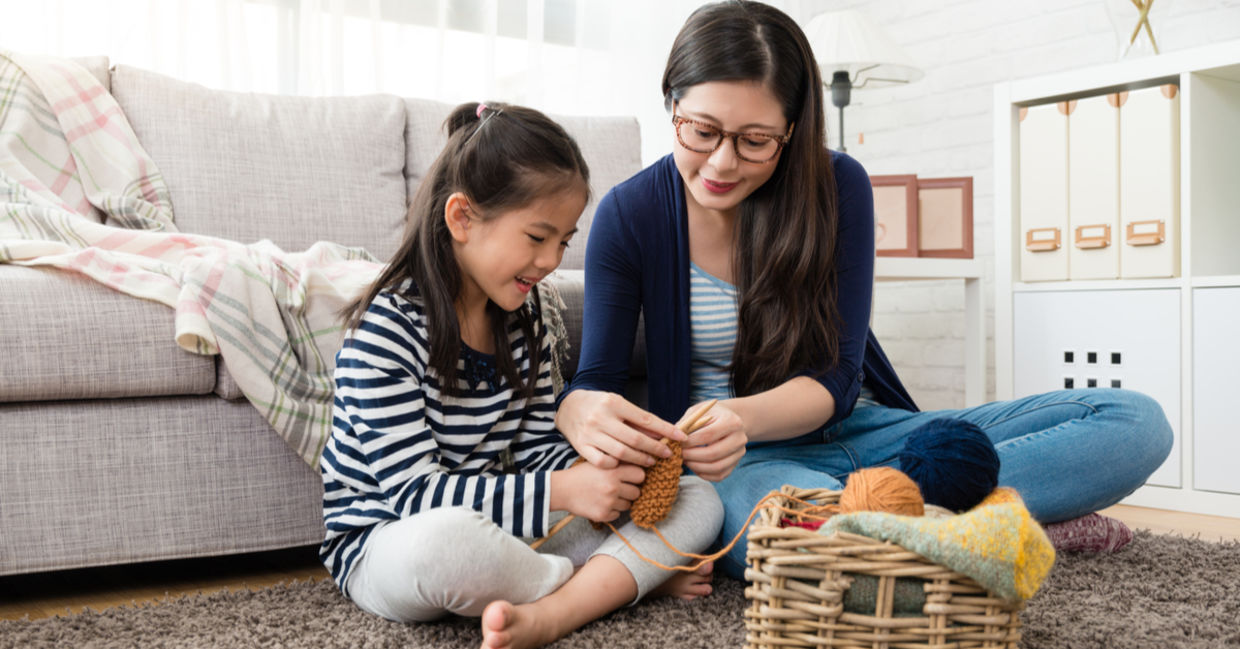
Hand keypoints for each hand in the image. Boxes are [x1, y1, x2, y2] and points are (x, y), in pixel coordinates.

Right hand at [551, 461, 646, 521]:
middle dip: (630, 491)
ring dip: (621, 502)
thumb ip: (618, 463)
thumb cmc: (581, 474)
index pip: (640, 475)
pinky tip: (601, 503)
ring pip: (628, 505)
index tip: (630, 478)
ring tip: (608, 496)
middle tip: (619, 488)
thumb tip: (640, 464)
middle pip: (637, 492)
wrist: (562, 489)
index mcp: (614, 471)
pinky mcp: (603, 515)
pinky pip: (617, 515)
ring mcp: (609, 502)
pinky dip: (611, 511)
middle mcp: (613, 486)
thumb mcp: (600, 462)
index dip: (636, 476)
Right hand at [555, 389, 684, 468]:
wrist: (568, 407)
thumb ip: (638, 420)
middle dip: (655, 448)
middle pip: (635, 439)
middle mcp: (601, 417)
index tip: (681, 437)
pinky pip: (603, 462)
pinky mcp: (581, 447)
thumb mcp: (619, 406)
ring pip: (621, 453)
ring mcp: (590, 433)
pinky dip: (617, 465)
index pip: (646, 419)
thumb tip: (662, 433)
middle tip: (666, 454)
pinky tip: (624, 466)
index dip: (665, 430)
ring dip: (640, 459)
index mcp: (613, 403)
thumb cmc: (599, 406)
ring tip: (650, 462)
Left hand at [680, 400, 746, 481]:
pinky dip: (704, 474)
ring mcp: (740, 453)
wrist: (729, 420)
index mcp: (732, 421)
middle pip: (713, 453)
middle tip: (679, 454)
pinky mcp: (736, 463)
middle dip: (692, 456)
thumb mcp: (699, 411)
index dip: (690, 441)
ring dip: (696, 466)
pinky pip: (719, 475)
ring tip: (685, 460)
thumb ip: (686, 424)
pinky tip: (694, 466)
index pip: (708, 435)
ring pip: (717, 467)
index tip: (677, 443)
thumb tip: (671, 438)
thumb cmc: (710, 415)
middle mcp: (740, 438)